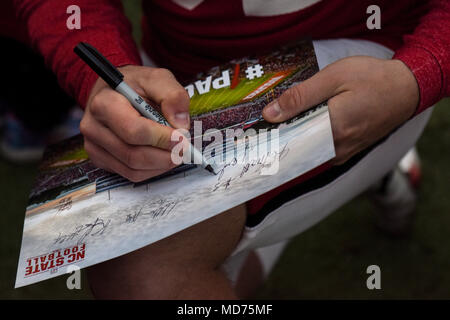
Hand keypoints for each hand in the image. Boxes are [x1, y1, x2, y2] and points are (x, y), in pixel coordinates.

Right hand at [80, 65, 189, 181]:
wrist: (113, 91)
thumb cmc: (134, 85)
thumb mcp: (156, 78)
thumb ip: (172, 95)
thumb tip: (181, 124)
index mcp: (104, 103)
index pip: (134, 131)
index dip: (162, 138)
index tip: (182, 137)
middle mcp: (93, 127)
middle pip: (134, 155)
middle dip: (165, 155)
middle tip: (184, 149)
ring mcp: (94, 146)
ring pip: (133, 169)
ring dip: (161, 165)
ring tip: (175, 151)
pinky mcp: (100, 160)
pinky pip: (130, 174)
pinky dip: (152, 170)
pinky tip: (161, 156)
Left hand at [262, 56, 418, 164]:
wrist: (406, 89)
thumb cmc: (372, 79)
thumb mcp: (333, 78)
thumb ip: (300, 97)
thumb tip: (270, 113)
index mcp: (332, 128)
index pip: (289, 144)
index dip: (268, 141)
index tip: (253, 139)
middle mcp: (337, 147)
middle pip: (296, 151)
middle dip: (277, 142)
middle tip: (261, 132)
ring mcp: (343, 152)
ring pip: (306, 154)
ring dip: (291, 142)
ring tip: (277, 129)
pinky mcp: (348, 152)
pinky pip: (319, 153)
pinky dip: (306, 143)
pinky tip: (300, 130)